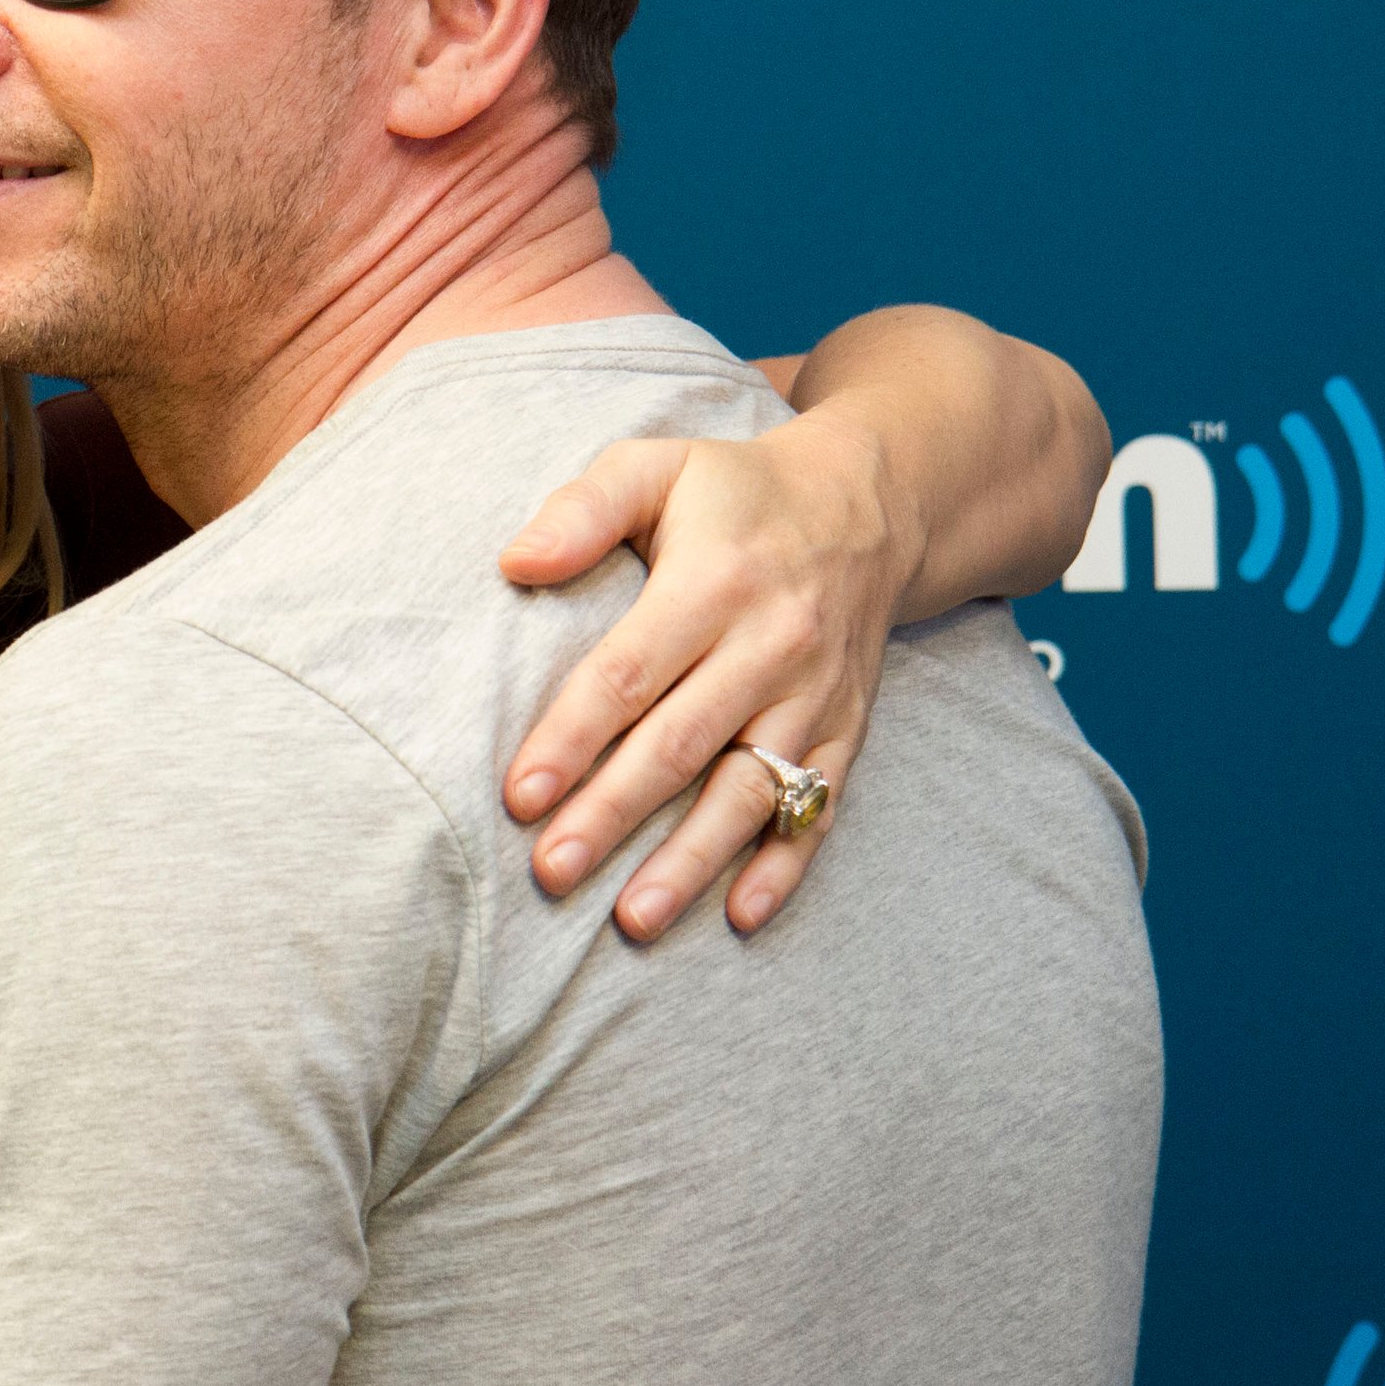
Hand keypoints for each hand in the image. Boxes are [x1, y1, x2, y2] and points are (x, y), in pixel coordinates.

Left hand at [495, 417, 915, 940]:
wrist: (870, 504)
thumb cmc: (735, 492)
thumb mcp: (657, 466)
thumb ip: (583, 509)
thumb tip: (514, 562)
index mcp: (714, 583)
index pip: (630, 674)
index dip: (573, 737)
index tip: (520, 794)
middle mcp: (770, 646)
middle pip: (680, 746)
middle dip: (612, 815)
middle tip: (550, 872)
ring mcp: (814, 696)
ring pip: (749, 792)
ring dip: (692, 862)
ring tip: (633, 918)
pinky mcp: (846, 729)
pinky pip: (818, 808)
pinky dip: (784, 867)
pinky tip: (739, 916)